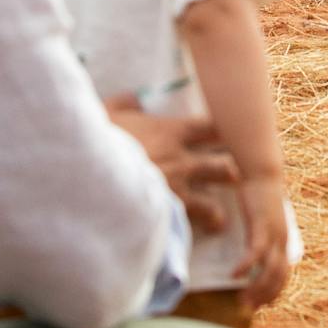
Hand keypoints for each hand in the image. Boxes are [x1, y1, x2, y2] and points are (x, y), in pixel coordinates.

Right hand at [105, 96, 239, 234]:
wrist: (91, 176)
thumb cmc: (100, 141)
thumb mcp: (108, 112)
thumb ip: (126, 103)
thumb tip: (136, 98)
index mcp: (171, 132)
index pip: (212, 128)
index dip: (225, 133)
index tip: (233, 137)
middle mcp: (182, 160)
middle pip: (223, 165)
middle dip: (232, 173)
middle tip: (236, 178)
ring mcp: (178, 190)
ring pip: (213, 200)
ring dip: (218, 209)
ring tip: (220, 218)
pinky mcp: (169, 213)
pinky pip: (197, 220)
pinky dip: (204, 224)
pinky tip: (207, 230)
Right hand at [231, 173, 294, 308]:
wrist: (261, 172)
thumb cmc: (256, 196)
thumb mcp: (259, 221)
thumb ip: (257, 237)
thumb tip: (246, 252)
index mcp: (282, 241)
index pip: (283, 276)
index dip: (273, 293)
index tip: (259, 305)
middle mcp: (282, 240)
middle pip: (279, 278)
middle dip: (264, 296)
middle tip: (247, 308)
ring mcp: (274, 234)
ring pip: (270, 270)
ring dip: (256, 288)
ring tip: (241, 300)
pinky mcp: (262, 225)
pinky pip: (255, 252)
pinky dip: (246, 266)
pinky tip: (234, 275)